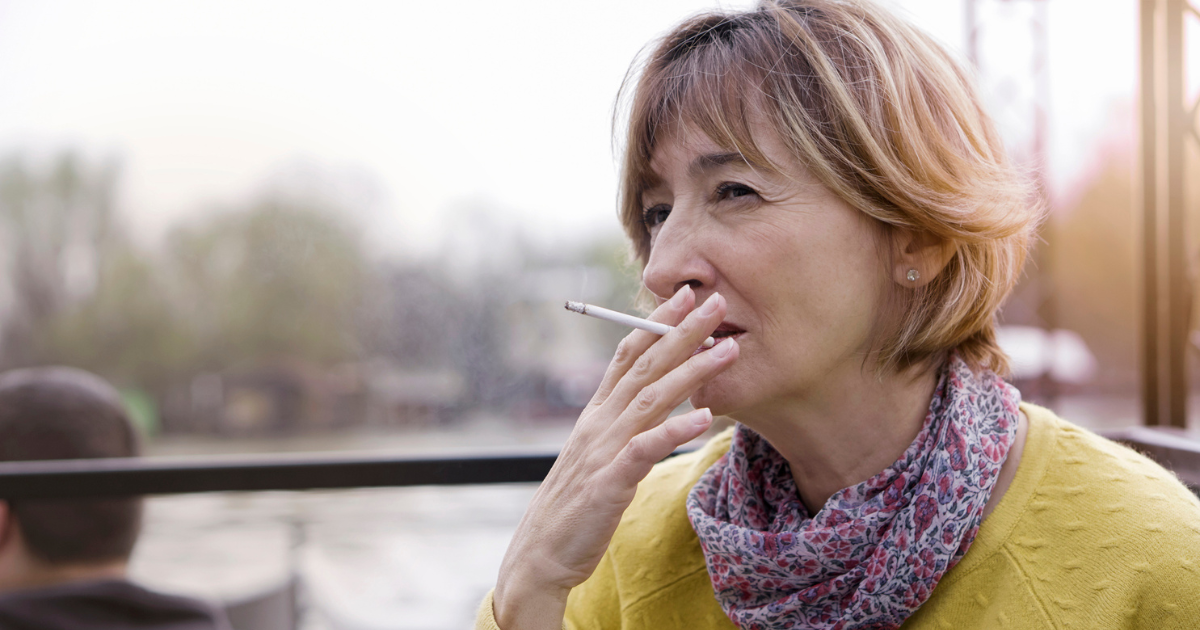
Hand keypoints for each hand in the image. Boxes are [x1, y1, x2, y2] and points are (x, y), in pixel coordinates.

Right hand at [493, 286, 738, 628]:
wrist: (540, 554)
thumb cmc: (575, 508)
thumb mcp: (598, 457)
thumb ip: (624, 427)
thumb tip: (654, 404)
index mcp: (596, 414)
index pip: (627, 355)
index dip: (655, 322)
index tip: (686, 296)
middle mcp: (598, 423)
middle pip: (644, 367)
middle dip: (681, 331)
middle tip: (715, 302)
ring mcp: (602, 450)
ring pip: (651, 399)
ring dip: (691, 371)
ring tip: (726, 350)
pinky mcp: (609, 483)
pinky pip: (645, 450)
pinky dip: (674, 431)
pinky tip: (704, 416)